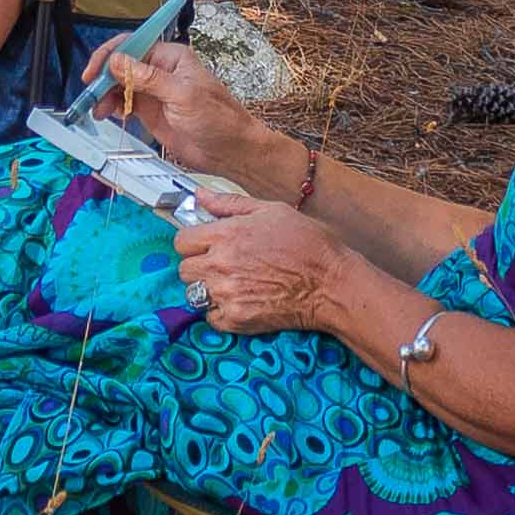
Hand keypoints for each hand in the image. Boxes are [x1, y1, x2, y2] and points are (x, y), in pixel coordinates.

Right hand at [95, 40, 261, 170]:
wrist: (230, 151)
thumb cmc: (218, 119)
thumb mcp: (182, 95)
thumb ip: (148, 79)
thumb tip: (117, 61)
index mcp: (170, 57)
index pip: (132, 45)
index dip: (109, 55)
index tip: (94, 72)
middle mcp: (159, 71)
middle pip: (120, 66)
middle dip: (102, 78)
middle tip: (90, 94)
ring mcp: (153, 92)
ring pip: (118, 86)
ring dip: (104, 95)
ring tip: (97, 110)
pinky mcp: (150, 112)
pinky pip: (123, 103)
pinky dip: (110, 107)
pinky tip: (106, 114)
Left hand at [171, 191, 351, 337]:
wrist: (333, 284)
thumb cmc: (309, 244)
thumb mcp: (272, 211)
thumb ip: (230, 203)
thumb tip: (200, 195)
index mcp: (226, 234)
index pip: (181, 241)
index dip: (194, 242)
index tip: (207, 246)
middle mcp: (221, 264)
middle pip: (184, 269)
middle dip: (199, 266)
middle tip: (221, 266)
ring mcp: (227, 293)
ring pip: (194, 294)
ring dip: (208, 290)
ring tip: (232, 285)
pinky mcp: (237, 319)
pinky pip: (210, 318)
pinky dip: (221, 313)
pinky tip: (241, 302)